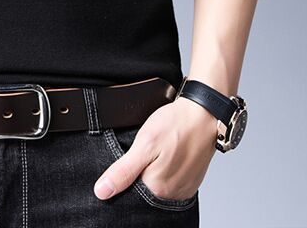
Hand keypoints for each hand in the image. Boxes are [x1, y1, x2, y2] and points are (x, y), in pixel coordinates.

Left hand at [93, 96, 217, 199]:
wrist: (204, 113)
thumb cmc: (176, 124)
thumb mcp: (144, 143)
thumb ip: (123, 170)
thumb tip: (102, 191)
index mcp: (158, 188)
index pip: (129, 189)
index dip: (125, 172)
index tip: (132, 155)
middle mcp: (172, 194)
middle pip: (144, 187)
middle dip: (140, 171)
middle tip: (147, 149)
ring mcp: (184, 188)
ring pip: (158, 184)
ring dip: (153, 170)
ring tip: (158, 150)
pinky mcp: (191, 181)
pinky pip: (172, 180)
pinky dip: (166, 169)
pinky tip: (166, 154)